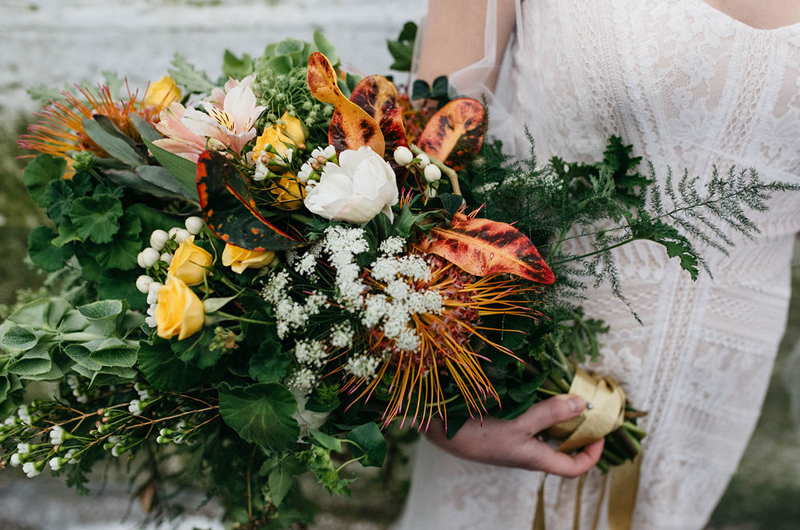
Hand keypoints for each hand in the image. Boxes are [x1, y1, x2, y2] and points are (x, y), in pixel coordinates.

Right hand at [424, 395, 604, 477]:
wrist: (440, 430)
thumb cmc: (480, 435)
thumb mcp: (519, 424)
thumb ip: (550, 413)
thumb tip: (582, 404)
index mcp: (536, 458)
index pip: (574, 468)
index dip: (592, 454)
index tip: (601, 433)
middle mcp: (527, 451)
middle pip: (560, 446)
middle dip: (575, 427)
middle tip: (584, 402)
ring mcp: (513, 440)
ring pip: (544, 430)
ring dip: (555, 413)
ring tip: (561, 390)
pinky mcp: (501, 427)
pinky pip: (527, 420)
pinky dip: (536, 405)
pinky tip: (533, 388)